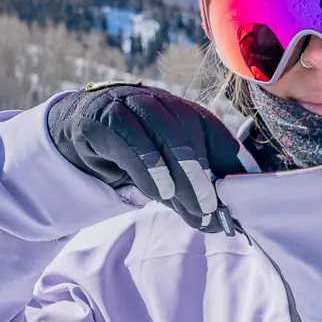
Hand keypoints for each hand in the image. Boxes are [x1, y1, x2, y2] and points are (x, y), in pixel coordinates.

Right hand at [48, 84, 246, 231]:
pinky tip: (156, 192)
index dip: (232, 166)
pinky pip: (128, 140)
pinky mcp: (104, 117)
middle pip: (190, 134)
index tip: (241, 199)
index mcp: (187, 113)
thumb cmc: (135, 154)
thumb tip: (227, 217)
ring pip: (162, 135)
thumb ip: (197, 187)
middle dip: (203, 175)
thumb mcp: (170, 171)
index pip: (216, 136)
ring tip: (191, 207)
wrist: (81, 131)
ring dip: (180, 174)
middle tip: (210, 210)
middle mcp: (163, 104)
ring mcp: (132, 105)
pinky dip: (147, 167)